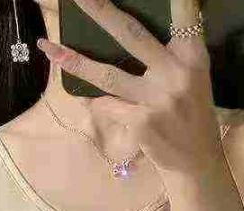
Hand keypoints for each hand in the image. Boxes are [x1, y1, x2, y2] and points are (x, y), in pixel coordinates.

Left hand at [36, 0, 225, 179]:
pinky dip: (92, 101)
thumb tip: (125, 30)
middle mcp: (176, 72)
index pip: (182, 15)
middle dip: (100, 11)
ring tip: (47, 47)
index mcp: (192, 56)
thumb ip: (171, 53)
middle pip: (130, 33)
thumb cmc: (191, 116)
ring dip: (73, 60)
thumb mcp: (192, 79)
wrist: (196, 162)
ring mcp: (157, 99)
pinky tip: (83, 97)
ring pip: (106, 74)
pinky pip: (106, 105)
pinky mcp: (141, 122)